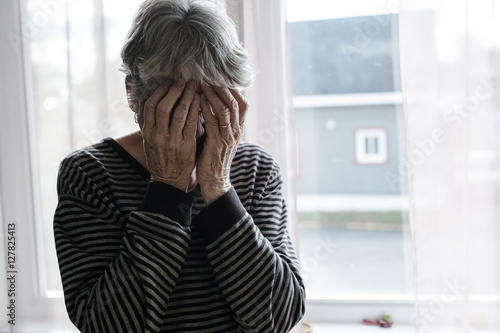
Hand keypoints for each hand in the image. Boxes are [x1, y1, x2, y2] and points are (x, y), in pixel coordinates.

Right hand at [138, 80, 199, 191]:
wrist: (168, 180)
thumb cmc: (160, 157)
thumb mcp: (148, 140)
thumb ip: (146, 121)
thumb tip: (142, 99)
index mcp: (147, 132)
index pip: (149, 105)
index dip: (159, 91)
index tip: (168, 81)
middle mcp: (157, 135)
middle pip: (163, 106)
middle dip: (173, 90)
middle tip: (182, 79)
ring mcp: (171, 141)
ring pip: (178, 112)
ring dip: (187, 96)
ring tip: (194, 85)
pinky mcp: (186, 146)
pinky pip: (191, 123)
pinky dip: (195, 109)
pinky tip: (200, 100)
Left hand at [197, 85, 247, 203]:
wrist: (214, 180)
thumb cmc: (213, 156)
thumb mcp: (220, 135)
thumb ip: (219, 120)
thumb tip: (211, 101)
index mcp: (239, 128)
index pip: (243, 103)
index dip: (233, 89)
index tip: (220, 77)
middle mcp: (236, 131)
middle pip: (235, 102)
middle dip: (222, 87)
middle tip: (209, 75)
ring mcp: (228, 137)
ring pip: (226, 109)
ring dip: (214, 94)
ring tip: (203, 83)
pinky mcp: (217, 143)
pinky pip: (214, 122)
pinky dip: (207, 109)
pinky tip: (199, 99)